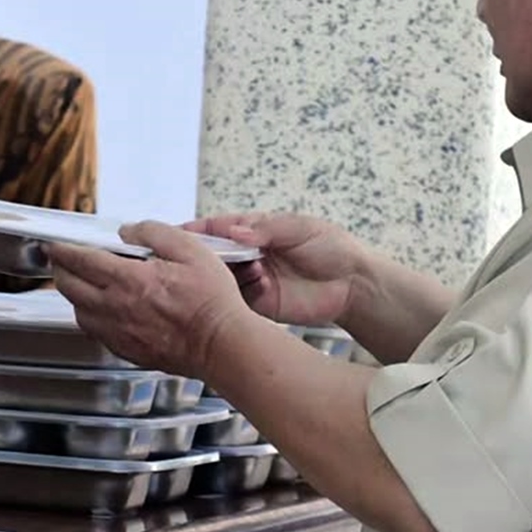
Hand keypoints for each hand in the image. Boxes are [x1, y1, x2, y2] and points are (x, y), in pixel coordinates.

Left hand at [46, 221, 257, 377]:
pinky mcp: (127, 351)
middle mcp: (116, 308)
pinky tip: (102, 312)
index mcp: (129, 279)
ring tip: (81, 285)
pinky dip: (90, 318)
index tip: (56, 244)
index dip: (63, 249)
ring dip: (74, 296)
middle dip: (61, 270)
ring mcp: (119, 332)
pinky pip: (96, 333)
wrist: (222, 345)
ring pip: (78, 313)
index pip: (81, 260)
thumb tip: (130, 230)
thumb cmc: (211, 301)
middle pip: (70, 287)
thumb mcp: (190, 249)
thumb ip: (155, 233)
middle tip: (63, 261)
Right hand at [185, 213, 365, 326]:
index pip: (219, 228)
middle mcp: (249, 256)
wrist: (354, 285)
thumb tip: (235, 231)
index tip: (178, 233)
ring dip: (218, 275)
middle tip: (187, 258)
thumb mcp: (300, 229)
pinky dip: (235, 295)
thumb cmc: (332, 249)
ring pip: (220, 279)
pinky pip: (236, 301)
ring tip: (226, 272)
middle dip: (200, 256)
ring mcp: (252, 280)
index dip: (198, 231)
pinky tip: (248, 288)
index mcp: (257, 232)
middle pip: (213, 255)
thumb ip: (266, 229)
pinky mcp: (259, 304)